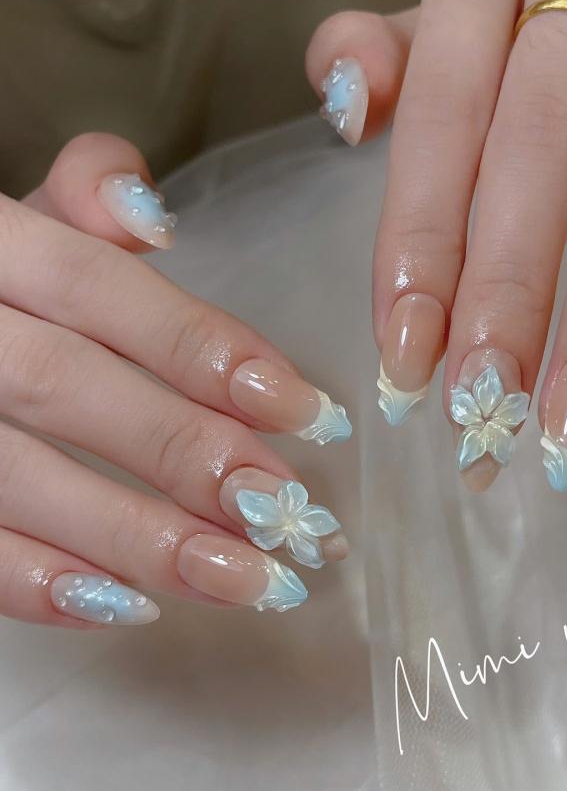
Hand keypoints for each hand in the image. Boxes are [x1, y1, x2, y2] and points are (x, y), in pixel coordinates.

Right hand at [0, 134, 350, 627]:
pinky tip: (130, 605)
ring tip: (244, 578)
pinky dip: (37, 582)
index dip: (200, 347)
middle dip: (183, 450)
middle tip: (280, 507)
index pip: (97, 288)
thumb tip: (150, 212)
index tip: (302, 409)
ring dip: (138, 538)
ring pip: (19, 478)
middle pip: (65, 387)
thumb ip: (87, 197)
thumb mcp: (27, 224)